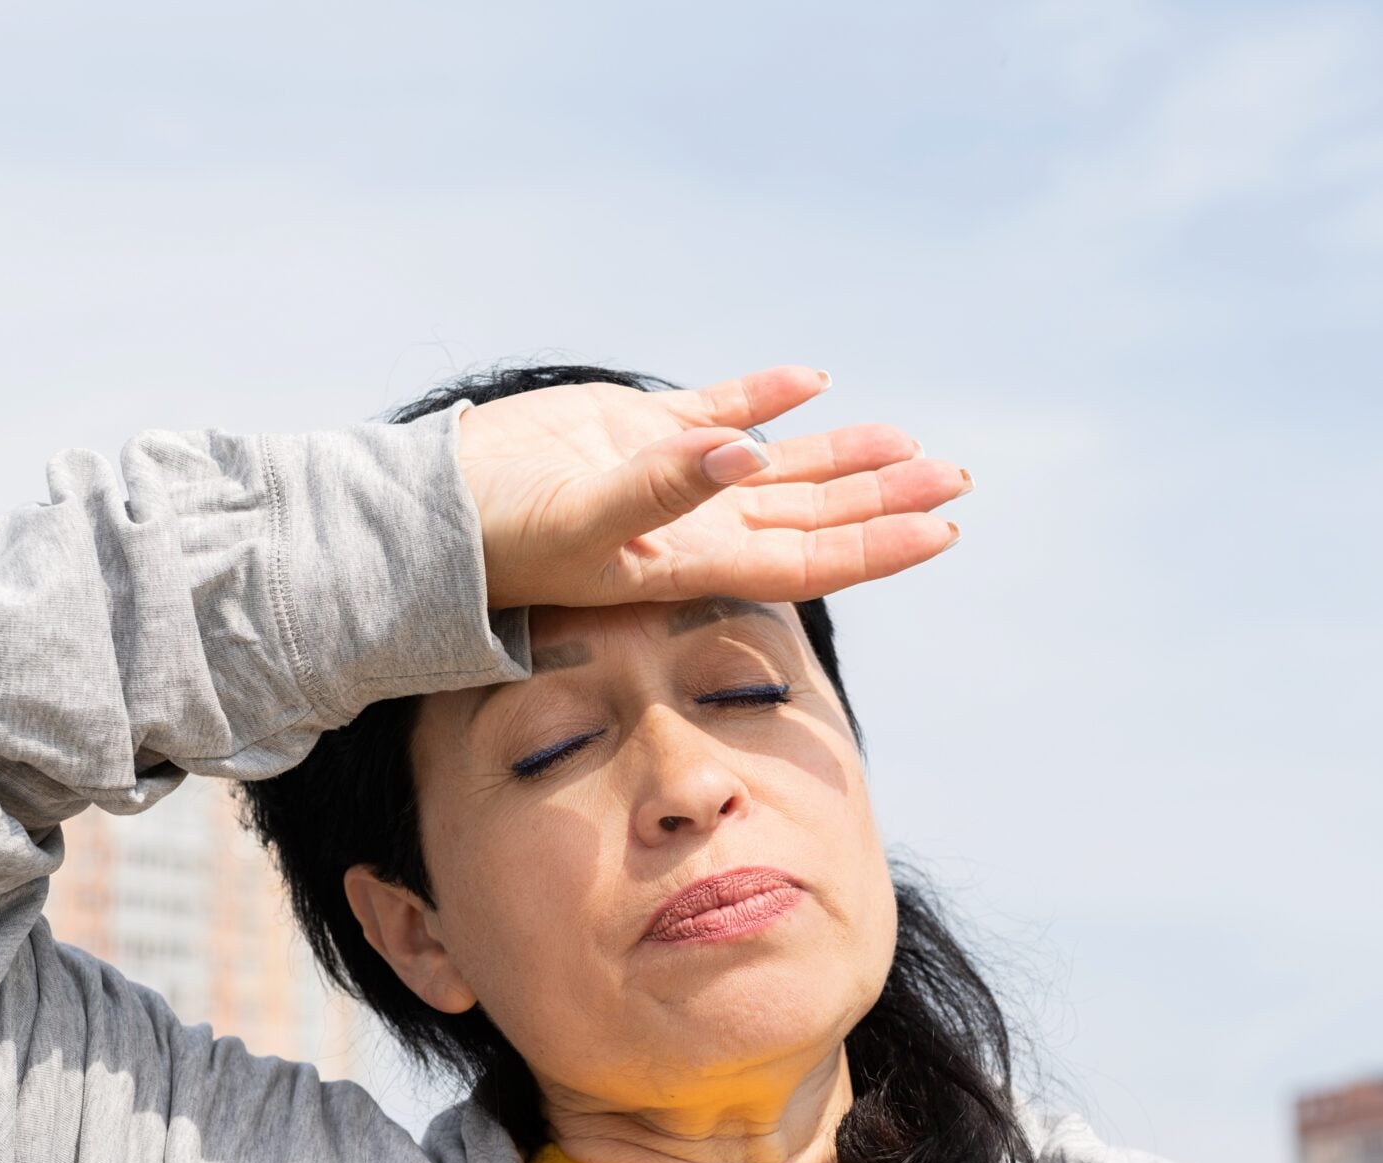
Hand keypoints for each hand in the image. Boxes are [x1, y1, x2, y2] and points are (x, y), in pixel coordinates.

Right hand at [453, 366, 967, 610]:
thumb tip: (748, 453)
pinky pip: (716, 409)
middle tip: (957, 478)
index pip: (809, 556)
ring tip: (910, 444)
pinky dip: (764, 398)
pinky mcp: (632, 429)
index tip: (942, 528)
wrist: (425, 510)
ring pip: (777, 466)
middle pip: (811, 513)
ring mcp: (668, 474)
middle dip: (885, 499)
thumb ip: (664, 486)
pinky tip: (813, 383)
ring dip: (843, 457)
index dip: (877, 545)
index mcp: (693, 559)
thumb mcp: (582, 518)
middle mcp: (693, 523)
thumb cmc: (496, 535)